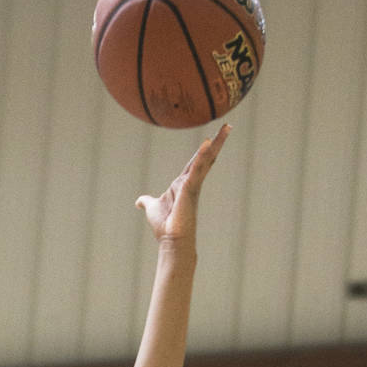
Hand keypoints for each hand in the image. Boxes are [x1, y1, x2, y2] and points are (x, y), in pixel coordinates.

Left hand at [135, 123, 230, 244]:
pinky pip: (197, 169)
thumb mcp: (152, 207)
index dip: (204, 150)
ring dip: (216, 143)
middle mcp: (191, 182)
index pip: (196, 162)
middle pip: (206, 157)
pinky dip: (202, 156)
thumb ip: (146, 201)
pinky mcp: (190, 188)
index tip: (212, 138)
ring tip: (226, 128)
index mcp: (183, 184)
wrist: (170, 240)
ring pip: (206, 159)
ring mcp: (192, 185)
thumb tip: (139, 201)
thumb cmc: (164, 226)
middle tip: (228, 126)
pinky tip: (208, 143)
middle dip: (217, 142)